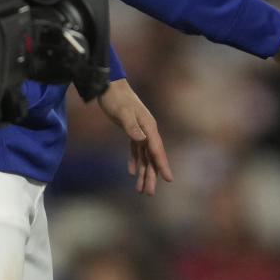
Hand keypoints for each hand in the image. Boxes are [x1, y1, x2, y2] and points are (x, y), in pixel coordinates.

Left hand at [97, 79, 172, 194]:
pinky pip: (136, 150)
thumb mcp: (123, 113)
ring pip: (145, 156)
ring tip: (141, 190)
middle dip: (151, 176)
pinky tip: (132, 172)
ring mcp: (141, 131)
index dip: (162, 165)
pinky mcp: (132, 130)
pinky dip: (134, 161)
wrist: (110, 86)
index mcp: (149, 126)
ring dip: (143, 172)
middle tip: (149, 193)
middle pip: (152, 157)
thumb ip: (132, 127)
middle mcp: (147, 130)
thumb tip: (143, 140)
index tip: (169, 179)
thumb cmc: (116, 98)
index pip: (157, 149)